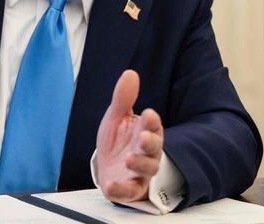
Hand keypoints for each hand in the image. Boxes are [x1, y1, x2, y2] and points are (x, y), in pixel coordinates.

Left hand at [96, 70, 163, 202]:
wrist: (111, 166)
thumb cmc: (120, 140)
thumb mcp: (118, 117)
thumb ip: (123, 98)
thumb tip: (130, 73)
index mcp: (146, 131)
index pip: (152, 125)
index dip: (151, 121)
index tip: (148, 114)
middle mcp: (147, 152)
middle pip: (153, 148)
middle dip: (150, 142)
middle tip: (143, 138)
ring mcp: (140, 171)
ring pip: (146, 169)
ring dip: (139, 164)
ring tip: (129, 159)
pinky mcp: (131, 188)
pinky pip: (129, 191)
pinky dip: (120, 189)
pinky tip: (110, 184)